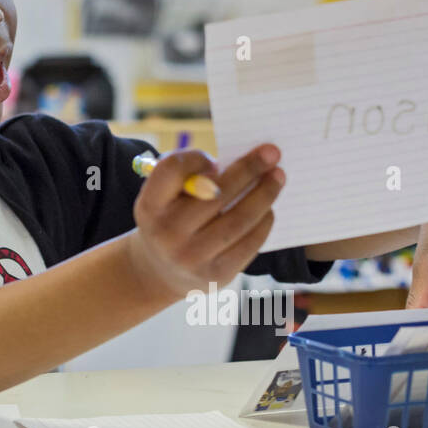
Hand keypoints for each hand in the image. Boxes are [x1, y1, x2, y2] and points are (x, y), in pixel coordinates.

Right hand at [127, 144, 284, 303]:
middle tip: (271, 153)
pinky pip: (249, 243)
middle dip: (248, 169)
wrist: (160, 272)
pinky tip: (269, 209)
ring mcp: (192, 257)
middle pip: (216, 193)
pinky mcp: (216, 274)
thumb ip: (189, 177)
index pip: (172, 170)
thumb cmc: (170, 219)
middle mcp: (167, 232)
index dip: (195, 158)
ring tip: (277, 177)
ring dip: (264, 194)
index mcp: (150, 206)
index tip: (214, 157)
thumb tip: (243, 165)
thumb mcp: (163, 198)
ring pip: (239, 219)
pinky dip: (263, 222)